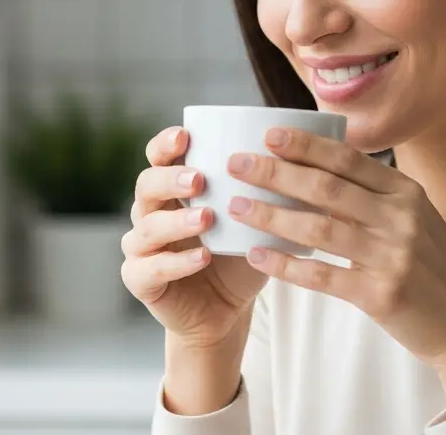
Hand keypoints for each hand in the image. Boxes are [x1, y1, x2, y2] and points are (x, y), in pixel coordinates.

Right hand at [120, 126, 268, 349]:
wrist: (225, 310)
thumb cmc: (239, 254)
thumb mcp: (255, 218)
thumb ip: (265, 189)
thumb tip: (304, 152)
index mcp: (172, 189)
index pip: (158, 157)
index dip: (165, 144)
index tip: (185, 135)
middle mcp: (150, 213)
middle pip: (145, 186)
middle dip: (170, 179)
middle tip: (199, 179)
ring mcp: (141, 248)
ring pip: (147, 227)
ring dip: (177, 221)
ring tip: (207, 217)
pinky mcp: (141, 281)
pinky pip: (150, 269)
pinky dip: (177, 262)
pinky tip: (203, 256)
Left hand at [225, 127, 445, 408]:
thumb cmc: (434, 270)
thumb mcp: (415, 221)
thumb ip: (374, 197)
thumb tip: (317, 171)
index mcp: (407, 193)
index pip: (347, 159)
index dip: (305, 145)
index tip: (268, 134)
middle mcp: (401, 218)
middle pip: (326, 187)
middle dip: (276, 172)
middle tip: (237, 163)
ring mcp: (393, 256)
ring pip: (319, 228)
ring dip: (272, 215)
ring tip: (236, 207)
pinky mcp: (382, 294)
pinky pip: (322, 275)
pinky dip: (286, 265)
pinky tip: (257, 256)